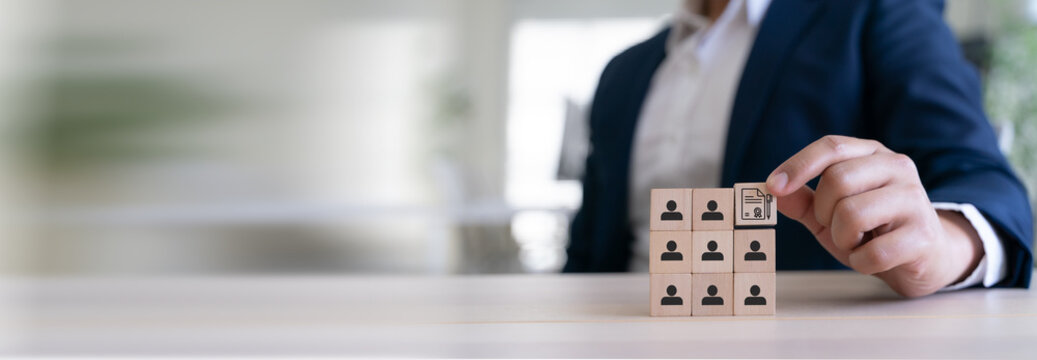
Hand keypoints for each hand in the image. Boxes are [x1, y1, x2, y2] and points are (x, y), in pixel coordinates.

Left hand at [766, 135, 983, 296]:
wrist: (924, 258)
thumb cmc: (871, 230)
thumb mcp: (830, 213)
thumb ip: (802, 201)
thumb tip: (772, 192)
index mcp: (872, 154)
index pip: (831, 146)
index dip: (798, 165)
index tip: (772, 186)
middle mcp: (897, 167)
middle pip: (837, 180)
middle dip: (823, 211)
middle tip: (835, 226)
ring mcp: (914, 199)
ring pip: (852, 214)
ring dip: (842, 238)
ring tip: (856, 241)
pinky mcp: (923, 235)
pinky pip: (873, 252)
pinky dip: (861, 262)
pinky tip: (871, 258)